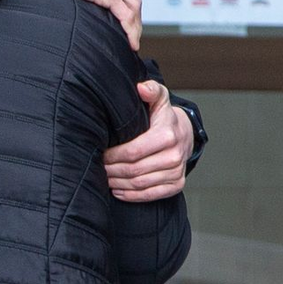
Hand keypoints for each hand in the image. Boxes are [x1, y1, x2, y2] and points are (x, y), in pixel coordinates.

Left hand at [103, 81, 194, 200]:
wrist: (184, 134)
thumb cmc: (163, 117)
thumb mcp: (159, 99)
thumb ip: (151, 90)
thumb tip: (141, 88)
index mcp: (167, 136)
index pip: (132, 152)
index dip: (113, 155)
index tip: (100, 153)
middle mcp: (174, 156)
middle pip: (134, 170)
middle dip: (112, 170)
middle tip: (98, 167)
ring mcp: (176, 172)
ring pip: (140, 184)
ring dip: (118, 184)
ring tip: (104, 178)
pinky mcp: (177, 185)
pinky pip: (151, 194)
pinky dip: (132, 195)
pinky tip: (118, 191)